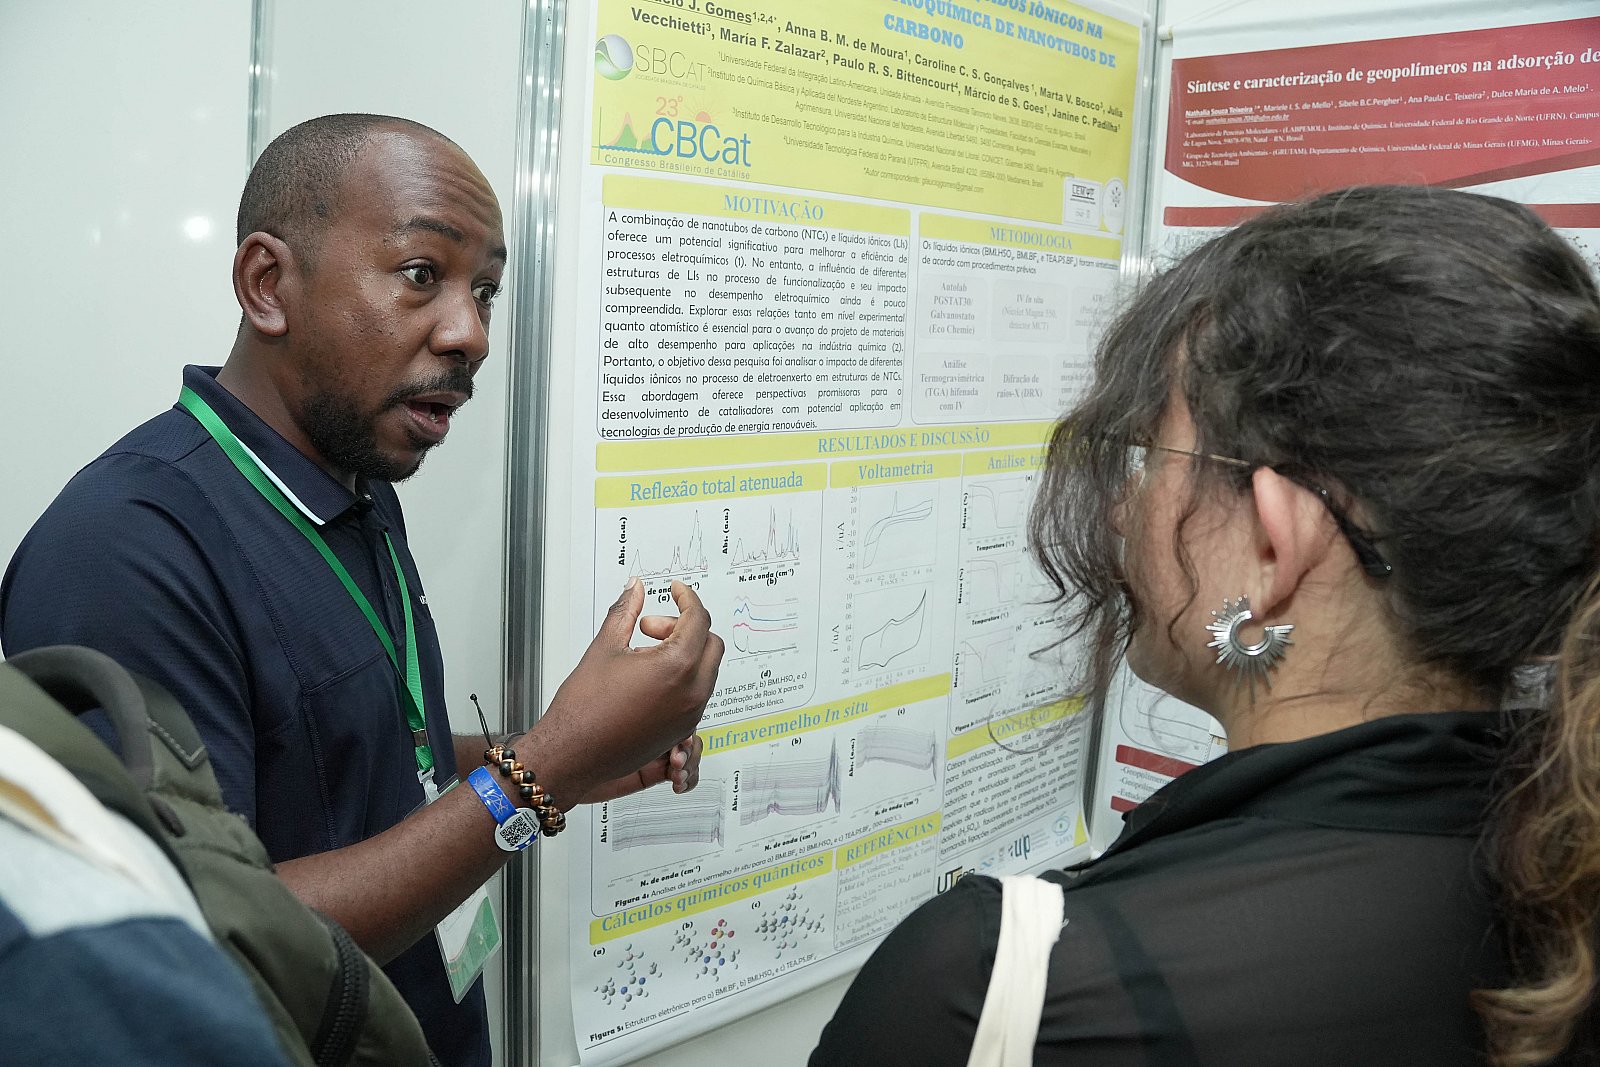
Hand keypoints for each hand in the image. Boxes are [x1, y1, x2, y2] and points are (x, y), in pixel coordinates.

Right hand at [523, 579, 721, 806]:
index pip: (699, 619)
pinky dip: (682, 677)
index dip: (687, 599)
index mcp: (677, 667)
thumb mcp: (605, 647)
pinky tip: (648, 677)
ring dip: (684, 653)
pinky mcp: (682, 730)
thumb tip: (635, 589)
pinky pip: (696, 693)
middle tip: (651, 628)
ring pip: (705, 669)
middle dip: (685, 627)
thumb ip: (626, 611)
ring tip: (643, 655)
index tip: (677, 591)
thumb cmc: (584, 708)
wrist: (572, 754)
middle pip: (710, 643)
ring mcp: (690, 715)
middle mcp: (692, 693)